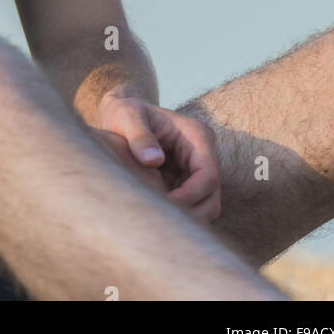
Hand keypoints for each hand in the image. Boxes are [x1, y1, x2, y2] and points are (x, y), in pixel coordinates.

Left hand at [94, 96, 220, 222]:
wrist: (121, 117)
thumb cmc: (125, 114)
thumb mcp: (127, 117)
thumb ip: (139, 136)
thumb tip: (154, 160)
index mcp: (197, 136)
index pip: (208, 176)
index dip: (190, 196)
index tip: (163, 205)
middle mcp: (204, 154)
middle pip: (212, 197)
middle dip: (189, 213)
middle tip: (158, 220)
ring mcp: (198, 170)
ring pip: (205, 207)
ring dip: (184, 216)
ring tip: (155, 218)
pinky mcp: (187, 183)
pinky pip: (191, 208)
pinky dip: (177, 215)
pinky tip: (154, 214)